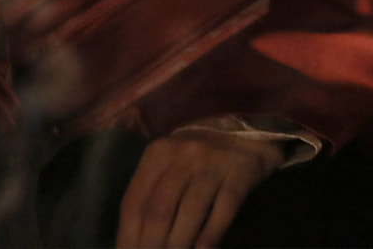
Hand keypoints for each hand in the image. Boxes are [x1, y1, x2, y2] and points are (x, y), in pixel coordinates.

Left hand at [117, 129, 284, 247]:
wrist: (244, 134)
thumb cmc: (197, 157)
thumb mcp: (168, 164)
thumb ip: (151, 193)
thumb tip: (136, 238)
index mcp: (157, 154)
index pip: (135, 202)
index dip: (128, 235)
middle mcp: (181, 156)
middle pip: (160, 210)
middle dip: (152, 244)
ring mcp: (211, 164)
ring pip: (190, 211)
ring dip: (180, 244)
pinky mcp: (238, 174)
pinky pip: (222, 210)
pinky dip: (210, 235)